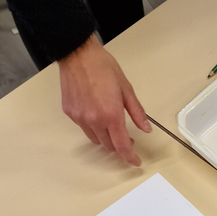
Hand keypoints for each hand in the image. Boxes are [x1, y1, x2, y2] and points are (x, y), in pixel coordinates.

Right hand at [58, 34, 150, 165]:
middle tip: (128, 139)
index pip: (122, 146)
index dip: (130, 157)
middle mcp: (94, 120)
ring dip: (106, 138)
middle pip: (108, 146)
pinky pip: (84, 128)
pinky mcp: (70, 113)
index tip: (135, 162)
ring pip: (95, 139)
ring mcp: (80, 118)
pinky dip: (93, 127)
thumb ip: (136, 112)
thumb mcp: (126, 88)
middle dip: (119, 147)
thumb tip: (146, 128)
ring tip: (111, 126)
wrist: (77, 53)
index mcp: (111, 115)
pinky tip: (96, 114)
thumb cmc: (102, 67)